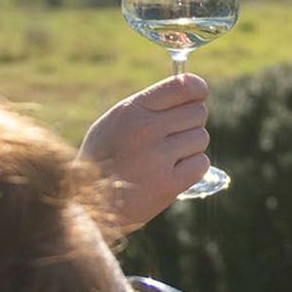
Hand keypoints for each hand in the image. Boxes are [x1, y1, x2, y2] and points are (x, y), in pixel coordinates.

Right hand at [79, 74, 210, 232]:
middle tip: (173, 135)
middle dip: (191, 122)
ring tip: (166, 157)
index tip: (199, 95)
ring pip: (201, 138)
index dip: (197, 89)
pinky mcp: (169, 184)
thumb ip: (147, 106)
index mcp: (132, 111)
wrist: (90, 205)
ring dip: (190, 147)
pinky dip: (192, 168)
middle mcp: (146, 130)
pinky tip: (173, 172)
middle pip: (198, 112)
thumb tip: (190, 90)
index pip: (182, 86)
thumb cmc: (104, 158)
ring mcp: (158, 158)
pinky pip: (201, 164)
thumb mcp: (114, 122)